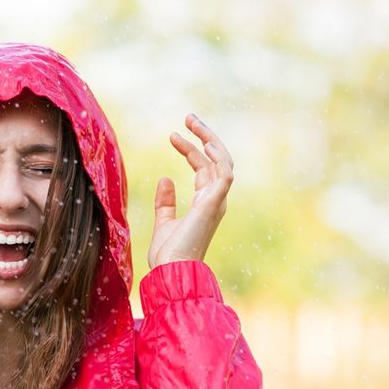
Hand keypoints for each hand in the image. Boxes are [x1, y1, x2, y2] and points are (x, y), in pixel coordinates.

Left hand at [147, 113, 233, 267]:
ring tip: (192, 121)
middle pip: (215, 160)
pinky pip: (225, 174)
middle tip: (188, 117)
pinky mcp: (215, 203)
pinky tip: (205, 142)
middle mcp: (214, 200)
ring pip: (222, 161)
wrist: (172, 271)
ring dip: (209, 139)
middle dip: (203, 137)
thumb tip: (165, 179)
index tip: (173, 135)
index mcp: (204, 204)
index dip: (190, 150)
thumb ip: (166, 202)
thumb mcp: (163, 223)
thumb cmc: (169, 255)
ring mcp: (217, 201)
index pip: (203, 169)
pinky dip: (218, 157)